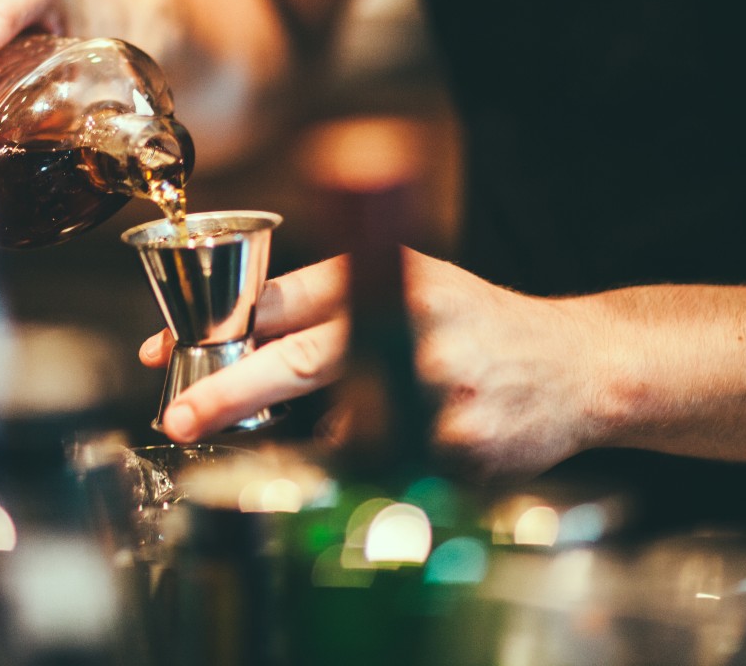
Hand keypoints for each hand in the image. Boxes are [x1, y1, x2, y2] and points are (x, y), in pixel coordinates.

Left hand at [139, 250, 612, 483]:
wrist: (579, 367)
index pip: (287, 297)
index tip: (166, 351)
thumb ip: (331, 299)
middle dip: (231, 393)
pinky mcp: (461, 448)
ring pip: (339, 433)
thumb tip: (238, 333)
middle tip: (181, 418)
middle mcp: (413, 324)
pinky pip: (387, 469)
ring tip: (402, 412)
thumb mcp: (409, 281)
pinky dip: (385, 462)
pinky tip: (427, 438)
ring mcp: (439, 390)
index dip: (220, 325)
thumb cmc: (477, 323)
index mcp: (392, 275)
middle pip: (301, 360)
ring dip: (333, 439)